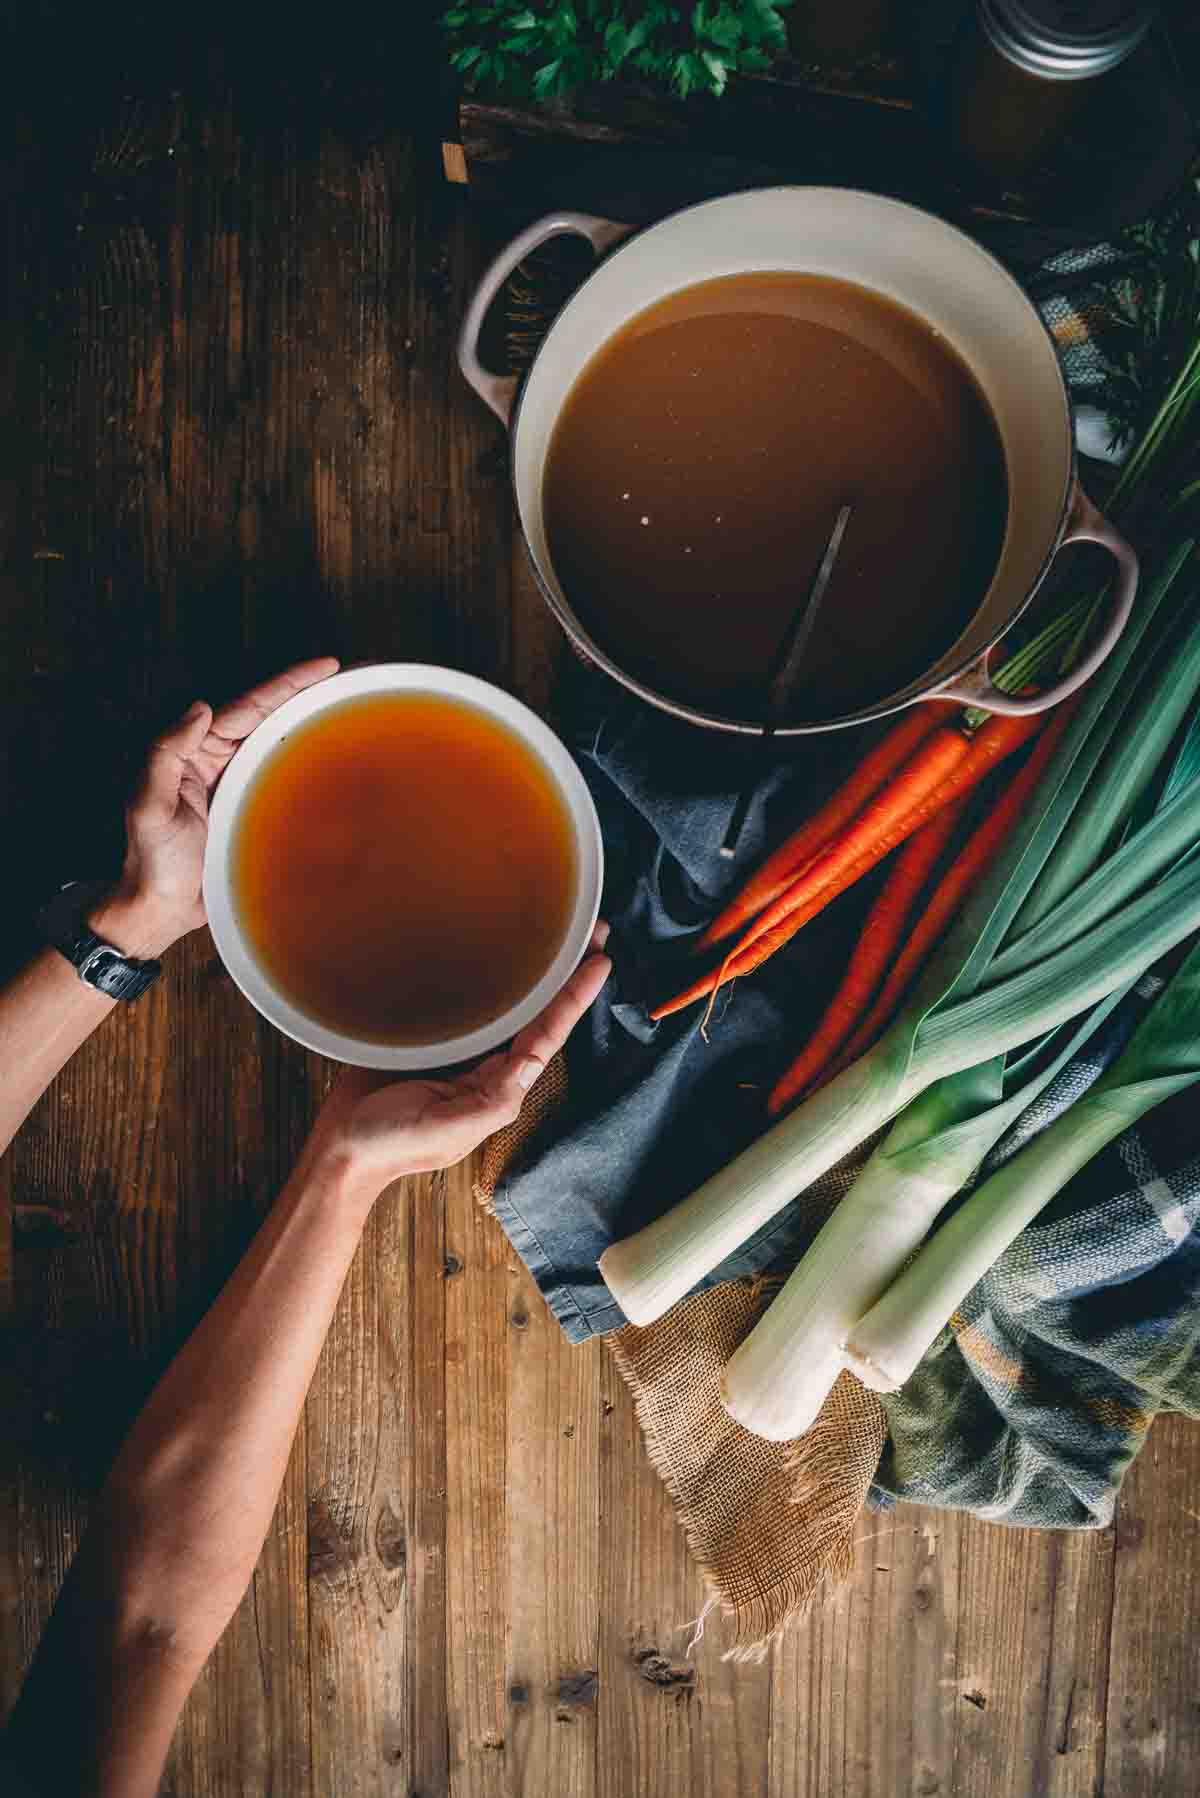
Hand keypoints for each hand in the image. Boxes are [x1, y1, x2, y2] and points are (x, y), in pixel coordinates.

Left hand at [92, 658, 340, 956]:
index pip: (248, 707)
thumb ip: (166, 753)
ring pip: (283, 747)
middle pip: (272, 718)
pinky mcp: (255, 814)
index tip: (325, 666)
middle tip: (351, 678)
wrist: (163, 909)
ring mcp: (242, 788)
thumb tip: (202, 709)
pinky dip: (311, 769)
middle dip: (308, 694)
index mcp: (198, 753)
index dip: (287, 683)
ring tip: (352, 709)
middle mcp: (222, 763)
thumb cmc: (152, 861)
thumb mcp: (149, 804)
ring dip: (314, 726)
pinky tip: (338, 765)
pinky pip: (287, 783)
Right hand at [308, 925, 611, 1198]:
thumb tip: (529, 1064)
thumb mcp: (449, 1127)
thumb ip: (491, 1099)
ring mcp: (461, 1049)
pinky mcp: (432, 1034)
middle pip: (536, 1013)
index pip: (547, 1035)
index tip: (600, 963)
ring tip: (564, 934)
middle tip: (594, 933)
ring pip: (508, 1003)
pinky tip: (498, 950)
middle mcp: (487, 1065)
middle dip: (566, 976)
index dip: (575, 998)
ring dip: (537, 972)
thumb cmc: (392, 1144)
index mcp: (500, 1087)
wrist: (342, 1146)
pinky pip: (469, 1000)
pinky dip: (489, 975)